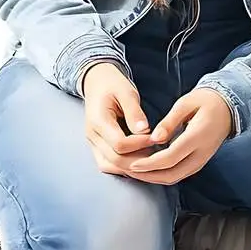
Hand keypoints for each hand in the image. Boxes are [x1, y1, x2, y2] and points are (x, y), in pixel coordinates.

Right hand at [81, 61, 158, 180]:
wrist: (97, 82)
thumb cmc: (113, 85)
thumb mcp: (126, 92)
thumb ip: (134, 112)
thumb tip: (144, 130)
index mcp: (98, 121)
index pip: (119, 144)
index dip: (140, 144)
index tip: (157, 137)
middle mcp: (92, 135)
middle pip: (114, 160)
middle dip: (139, 160)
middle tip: (158, 153)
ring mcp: (92, 143)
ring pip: (109, 166)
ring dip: (131, 167)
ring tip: (151, 159)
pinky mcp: (97, 146)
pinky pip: (107, 164)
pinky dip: (123, 166)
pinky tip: (140, 161)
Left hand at [126, 88, 232, 184]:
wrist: (228, 108)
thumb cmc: (206, 101)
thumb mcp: (186, 103)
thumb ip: (170, 122)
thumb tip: (154, 139)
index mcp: (198, 137)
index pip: (170, 157)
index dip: (149, 163)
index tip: (131, 163)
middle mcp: (201, 154)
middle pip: (171, 175)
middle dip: (147, 176)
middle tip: (127, 170)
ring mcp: (201, 161)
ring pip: (174, 178)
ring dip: (152, 178)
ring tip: (133, 170)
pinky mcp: (198, 163)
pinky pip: (178, 174)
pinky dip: (161, 175)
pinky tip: (147, 168)